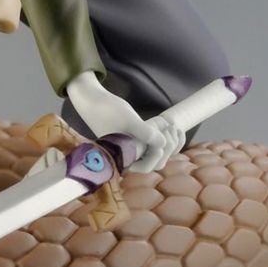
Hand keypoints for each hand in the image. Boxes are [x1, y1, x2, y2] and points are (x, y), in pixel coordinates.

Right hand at [65, 71, 181, 173]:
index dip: (156, 158)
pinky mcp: (138, 139)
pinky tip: (173, 126)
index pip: (146, 167)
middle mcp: (129, 155)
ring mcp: (135, 147)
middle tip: (170, 129)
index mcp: (122, 157)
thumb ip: (144, 132)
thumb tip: (162, 144)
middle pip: (155, 162)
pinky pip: (157, 144)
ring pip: (159, 153)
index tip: (160, 143)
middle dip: (167, 148)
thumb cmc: (107, 110)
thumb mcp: (128, 120)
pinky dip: (167, 137)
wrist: (93, 99)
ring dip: (170, 142)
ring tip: (173, 126)